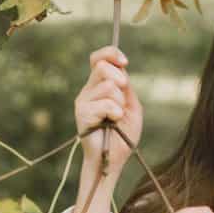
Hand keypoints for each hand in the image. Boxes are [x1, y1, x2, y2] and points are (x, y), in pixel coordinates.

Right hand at [74, 46, 142, 173]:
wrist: (114, 158)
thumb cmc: (123, 134)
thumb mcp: (132, 106)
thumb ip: (126, 88)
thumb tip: (121, 70)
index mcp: (100, 86)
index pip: (98, 58)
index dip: (111, 54)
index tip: (125, 62)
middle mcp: (88, 90)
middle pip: (101, 66)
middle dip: (119, 78)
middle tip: (124, 96)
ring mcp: (83, 101)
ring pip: (108, 87)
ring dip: (120, 103)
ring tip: (117, 118)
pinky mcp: (82, 114)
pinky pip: (105, 104)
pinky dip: (116, 113)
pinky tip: (113, 122)